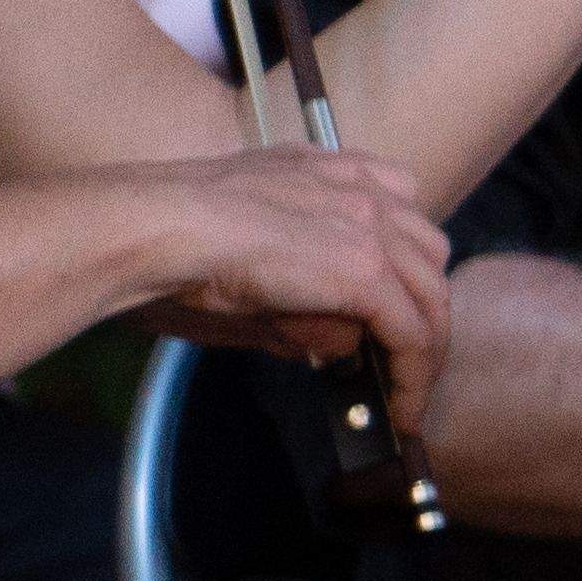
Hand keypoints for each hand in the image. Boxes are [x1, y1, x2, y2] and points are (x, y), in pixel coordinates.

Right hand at [86, 143, 452, 391]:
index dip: (403, 269)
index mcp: (329, 171)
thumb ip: (302, 297)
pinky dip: (412, 375)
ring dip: (424, 352)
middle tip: (403, 364)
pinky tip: (402, 409)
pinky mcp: (364, 270)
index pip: (398, 216)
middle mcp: (360, 187)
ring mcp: (369, 225)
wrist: (152, 228)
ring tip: (407, 398)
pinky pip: (411, 332)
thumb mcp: (250, 265)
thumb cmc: (168, 243)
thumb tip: (337, 343)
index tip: (392, 313)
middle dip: (422, 312)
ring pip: (430, 297)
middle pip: (427, 256)